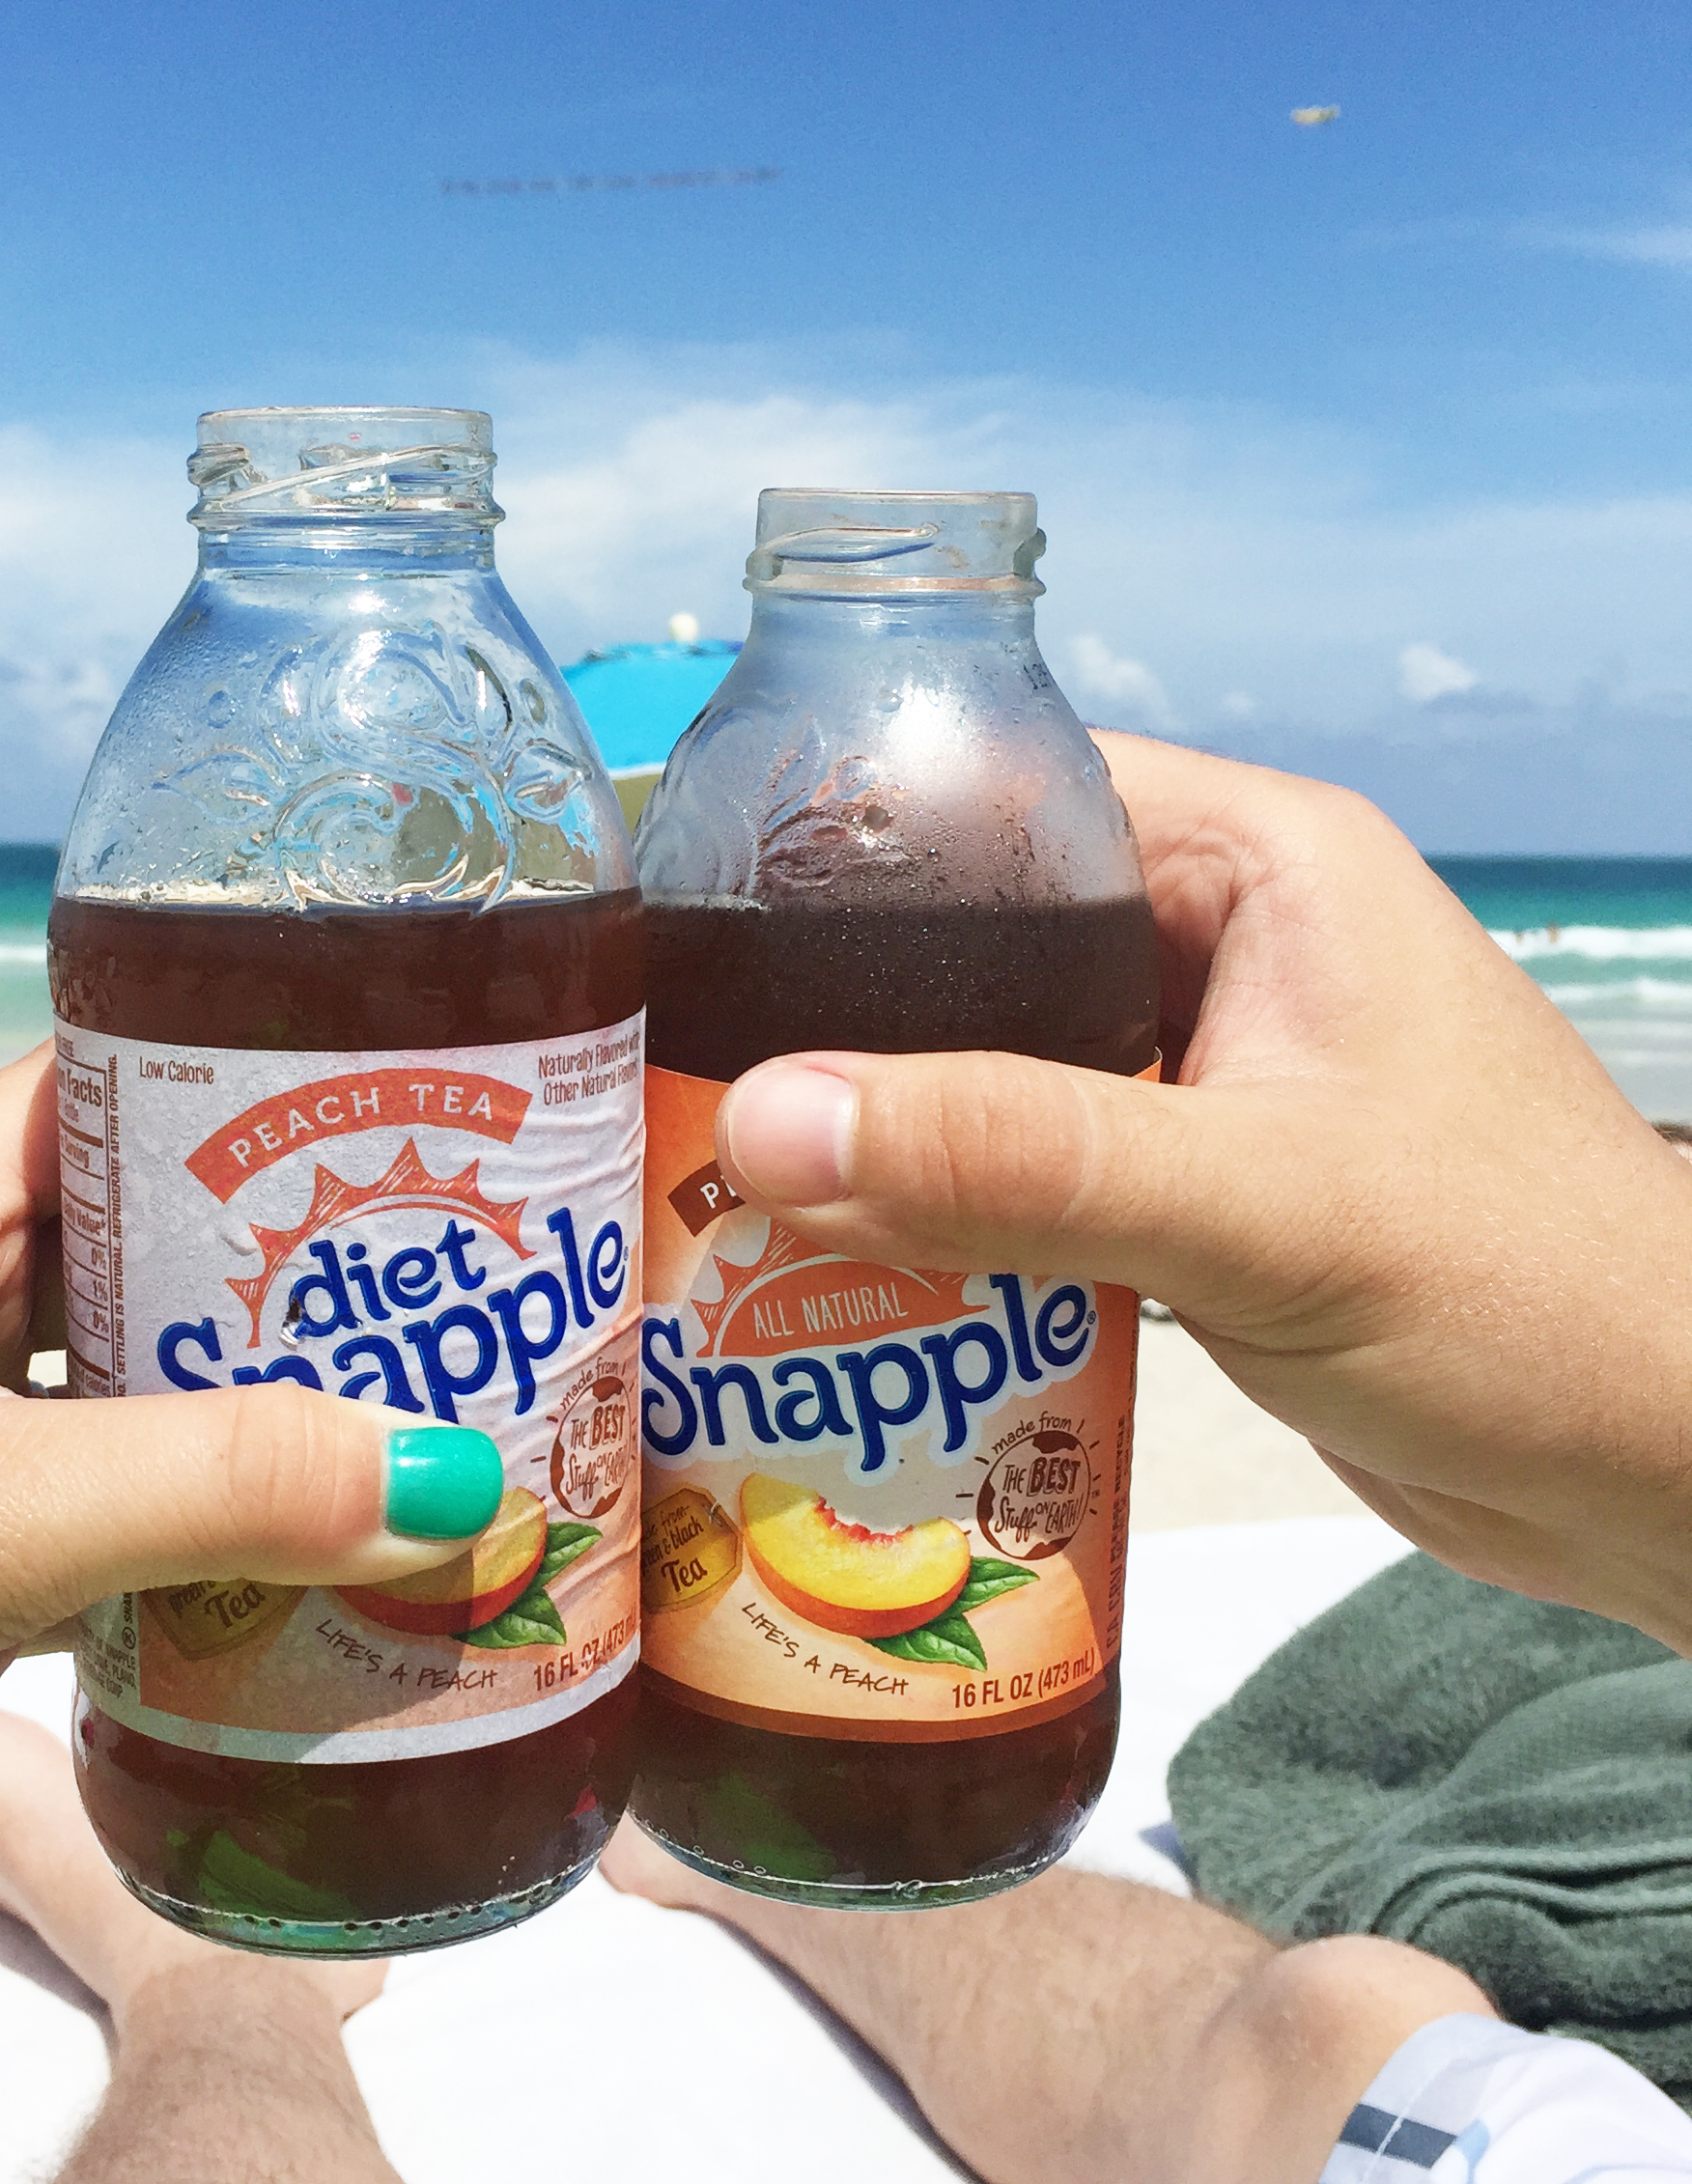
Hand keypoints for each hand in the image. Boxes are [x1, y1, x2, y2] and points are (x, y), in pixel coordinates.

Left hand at [0, 1049, 500, 2175]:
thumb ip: (215, 1481)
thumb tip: (447, 1477)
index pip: (93, 1084)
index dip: (237, 1073)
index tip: (396, 1095)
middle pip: (131, 1242)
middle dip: (281, 1256)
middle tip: (451, 1275)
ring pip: (122, 1386)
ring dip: (247, 1402)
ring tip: (414, 1409)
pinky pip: (102, 1509)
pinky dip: (196, 1522)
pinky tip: (305, 1554)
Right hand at [712, 734, 1691, 1651]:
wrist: (1671, 1476)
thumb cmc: (1529, 1299)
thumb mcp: (1259, 1208)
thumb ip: (1015, 1159)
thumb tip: (765, 1119)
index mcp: (1254, 861)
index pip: (1004, 790)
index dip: (847, 840)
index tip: (693, 921)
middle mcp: (1218, 943)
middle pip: (973, 942)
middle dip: (838, 1020)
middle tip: (674, 1084)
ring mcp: (1203, 1072)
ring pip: (988, 1072)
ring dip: (881, 1137)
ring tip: (715, 1188)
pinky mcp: (1191, 1188)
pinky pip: (1025, 1175)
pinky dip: (941, 1222)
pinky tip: (835, 1276)